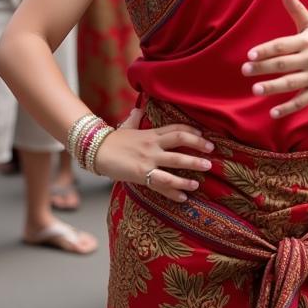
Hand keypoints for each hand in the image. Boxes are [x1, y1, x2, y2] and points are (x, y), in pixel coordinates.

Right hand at [93, 108, 214, 202]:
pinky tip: (184, 197)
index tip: (205, 136)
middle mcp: (153, 146)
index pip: (177, 129)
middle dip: (198, 149)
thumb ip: (136, 119)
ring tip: (199, 182)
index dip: (192, 132)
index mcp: (151, 134)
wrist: (95, 150)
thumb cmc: (112, 140)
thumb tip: (138, 109)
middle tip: (212, 156)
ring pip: (174, 166)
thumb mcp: (126, 126)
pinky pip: (161, 184)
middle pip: (180, 144)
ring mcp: (148, 160)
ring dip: (189, 174)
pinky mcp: (141, 174)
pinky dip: (173, 192)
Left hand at [243, 0, 307, 118]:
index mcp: (306, 42)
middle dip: (264, 68)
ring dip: (273, 87)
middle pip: (284, 63)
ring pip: (292, 83)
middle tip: (245, 70)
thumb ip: (295, 8)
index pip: (282, 45)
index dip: (266, 50)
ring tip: (255, 90)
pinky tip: (272, 112)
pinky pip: (302, 101)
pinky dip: (288, 108)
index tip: (249, 55)